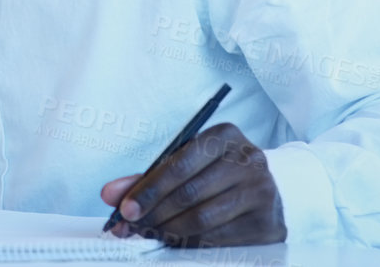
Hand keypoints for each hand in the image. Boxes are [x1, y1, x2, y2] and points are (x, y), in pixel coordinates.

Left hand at [99, 123, 285, 247]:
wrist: (268, 185)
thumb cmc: (216, 170)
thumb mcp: (187, 161)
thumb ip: (149, 176)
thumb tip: (110, 194)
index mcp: (224, 135)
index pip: (179, 163)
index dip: (149, 189)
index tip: (125, 208)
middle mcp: (249, 160)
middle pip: (190, 194)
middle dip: (154, 214)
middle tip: (132, 227)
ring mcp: (262, 193)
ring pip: (204, 219)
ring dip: (169, 231)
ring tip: (150, 234)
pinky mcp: (268, 224)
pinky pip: (220, 239)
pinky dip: (191, 243)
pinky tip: (175, 241)